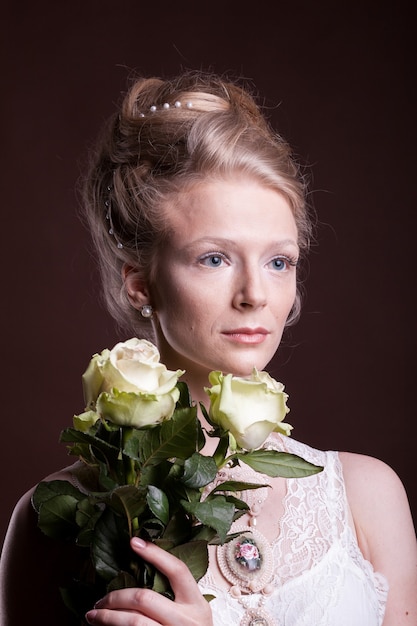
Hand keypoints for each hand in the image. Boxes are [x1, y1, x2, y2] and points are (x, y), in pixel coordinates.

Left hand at [85, 537, 212, 625]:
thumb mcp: (192, 613)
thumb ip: (176, 596)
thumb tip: (140, 572)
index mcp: (197, 605)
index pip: (177, 570)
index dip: (156, 554)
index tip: (133, 542)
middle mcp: (186, 621)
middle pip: (145, 598)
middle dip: (116, 596)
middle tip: (100, 600)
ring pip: (133, 622)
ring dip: (107, 617)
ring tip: (94, 616)